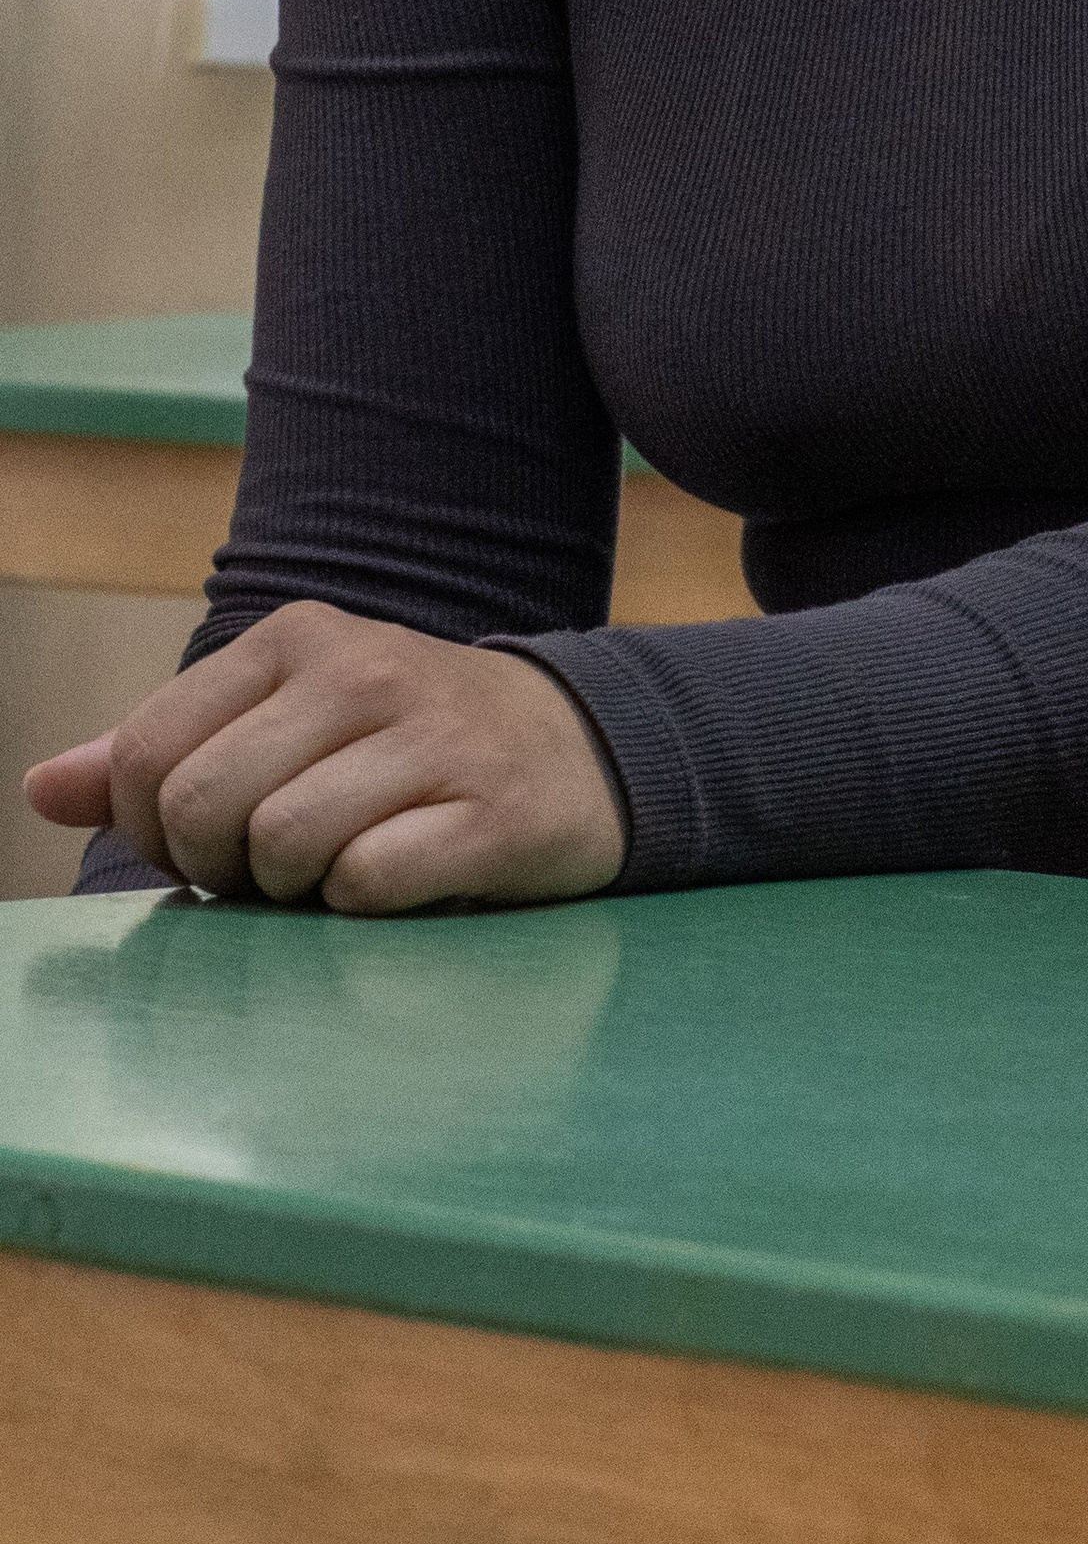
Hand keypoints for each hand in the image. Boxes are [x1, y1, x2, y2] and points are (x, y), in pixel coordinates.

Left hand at [22, 602, 629, 913]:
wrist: (577, 750)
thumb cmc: (403, 745)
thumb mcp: (284, 720)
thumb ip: (162, 751)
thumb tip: (42, 788)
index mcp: (297, 639)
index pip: (148, 752)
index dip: (151, 829)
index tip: (207, 844)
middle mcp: (364, 670)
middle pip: (203, 808)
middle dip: (219, 869)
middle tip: (273, 870)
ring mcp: (434, 737)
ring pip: (281, 848)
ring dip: (295, 891)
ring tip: (340, 869)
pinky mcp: (493, 811)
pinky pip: (369, 883)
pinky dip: (367, 904)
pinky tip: (403, 877)